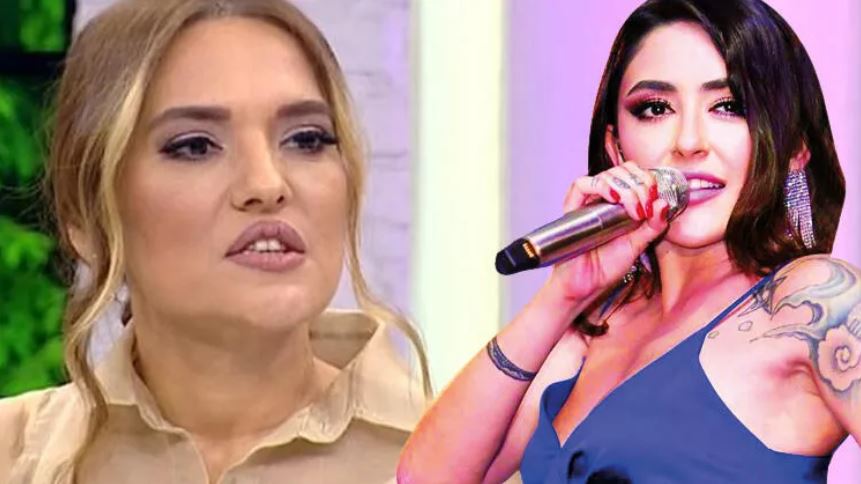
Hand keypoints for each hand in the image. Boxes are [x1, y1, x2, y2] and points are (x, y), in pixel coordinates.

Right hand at [547, 161, 669, 302]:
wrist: (586, 285)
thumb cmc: (606, 266)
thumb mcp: (638, 244)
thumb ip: (653, 226)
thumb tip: (663, 203)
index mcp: (619, 204)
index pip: (633, 175)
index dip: (647, 180)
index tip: (655, 198)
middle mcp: (602, 199)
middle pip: (621, 171)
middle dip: (640, 184)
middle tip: (646, 206)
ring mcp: (586, 202)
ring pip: (606, 175)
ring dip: (626, 187)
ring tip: (635, 209)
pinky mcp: (572, 208)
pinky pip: (581, 185)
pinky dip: (600, 186)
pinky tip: (613, 198)